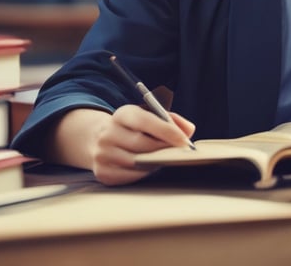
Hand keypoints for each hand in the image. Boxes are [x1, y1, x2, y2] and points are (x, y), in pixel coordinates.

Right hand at [49, 106, 195, 185]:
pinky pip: (129, 176)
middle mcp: (108, 132)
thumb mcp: (150, 117)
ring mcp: (102, 153)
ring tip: (168, 161)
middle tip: (181, 154)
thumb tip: (188, 132)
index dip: (167, 131)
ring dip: (156, 163)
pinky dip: (144, 174)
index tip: (184, 142)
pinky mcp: (102, 172)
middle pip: (142, 144)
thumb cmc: (135, 128)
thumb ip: (172, 120)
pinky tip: (152, 169)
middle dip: (164, 150)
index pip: (146, 121)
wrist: (101, 139)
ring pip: (136, 162)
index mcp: (123, 114)